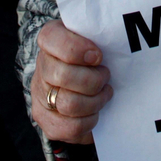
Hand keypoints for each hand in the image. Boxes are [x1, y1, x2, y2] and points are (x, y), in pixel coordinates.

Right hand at [30, 20, 111, 143]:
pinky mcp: (47, 121)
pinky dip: (89, 121)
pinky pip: (71, 127)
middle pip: (64, 76)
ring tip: (104, 94)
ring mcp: (41, 95)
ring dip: (95, 101)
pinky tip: (95, 111)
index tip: (98, 56)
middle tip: (106, 76)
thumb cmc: (93, 56)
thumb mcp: (93, 37)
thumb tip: (120, 37)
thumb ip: (99, 33)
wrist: (79, 82)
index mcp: (50, 40)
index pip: (52, 38)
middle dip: (94, 80)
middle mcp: (41, 66)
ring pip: (70, 104)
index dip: (77, 49)